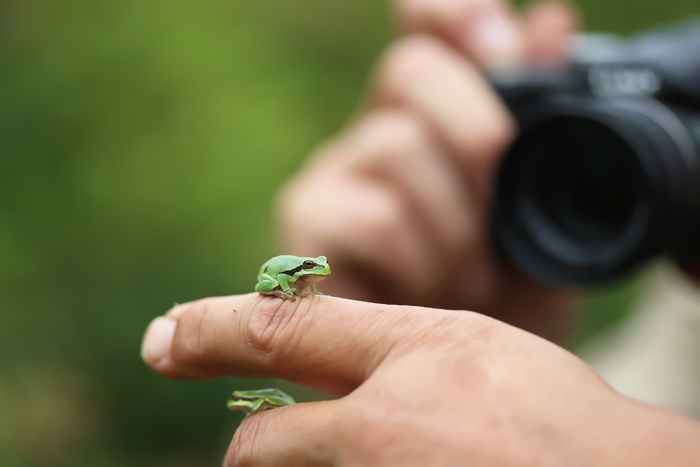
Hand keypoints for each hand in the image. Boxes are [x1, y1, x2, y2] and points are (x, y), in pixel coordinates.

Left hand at [141, 295, 699, 465]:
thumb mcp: (467, 350)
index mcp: (412, 354)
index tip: (165, 336)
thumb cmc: (553, 417)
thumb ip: (383, 352)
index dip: (211, 328)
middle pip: (261, 443)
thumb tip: (313, 360)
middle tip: (275, 449)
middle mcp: (387, 426)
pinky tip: (400, 463)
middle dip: (258, 449)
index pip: (283, 328)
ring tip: (374, 457)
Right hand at [276, 0, 579, 338]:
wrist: (462, 377)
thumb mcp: (540, 204)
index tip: (488, 36)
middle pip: (409, 71)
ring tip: (472, 274)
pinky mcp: (306, 227)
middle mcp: (374, 131)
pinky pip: (376, 218)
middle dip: (476, 130)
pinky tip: (432, 289)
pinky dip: (423, 260)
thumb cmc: (504, 285)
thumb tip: (550, 22)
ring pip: (397, 149)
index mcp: (433, 114)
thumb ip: (541, 118)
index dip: (447, 14)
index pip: (423, 29)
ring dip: (457, 223)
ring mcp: (334, 174)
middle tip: (501, 199)